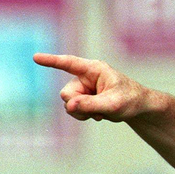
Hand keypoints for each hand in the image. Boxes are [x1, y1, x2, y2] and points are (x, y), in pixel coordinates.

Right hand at [33, 53, 157, 121]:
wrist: (138, 107)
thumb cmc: (130, 100)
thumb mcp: (113, 104)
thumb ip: (91, 104)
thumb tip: (69, 106)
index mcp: (94, 69)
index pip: (69, 63)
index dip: (51, 61)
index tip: (35, 57)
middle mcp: (85, 77)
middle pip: (66, 93)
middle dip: (78, 105)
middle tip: (98, 111)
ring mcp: (83, 88)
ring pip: (68, 104)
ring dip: (82, 113)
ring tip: (101, 113)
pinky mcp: (83, 99)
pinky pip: (73, 110)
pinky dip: (84, 116)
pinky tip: (99, 115)